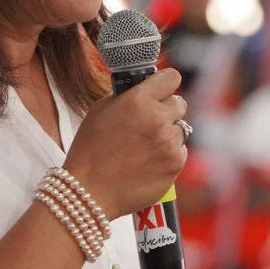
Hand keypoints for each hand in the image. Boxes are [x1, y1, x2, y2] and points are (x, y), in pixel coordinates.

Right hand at [64, 68, 187, 219]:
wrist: (89, 191)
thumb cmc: (89, 150)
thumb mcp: (99, 111)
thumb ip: (125, 96)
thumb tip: (143, 90)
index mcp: (138, 100)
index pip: (171, 77)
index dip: (164, 84)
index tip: (160, 91)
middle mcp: (158, 118)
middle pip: (179, 103)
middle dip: (166, 110)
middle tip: (149, 122)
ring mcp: (169, 142)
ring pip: (180, 129)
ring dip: (167, 134)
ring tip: (144, 147)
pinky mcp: (175, 164)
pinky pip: (180, 151)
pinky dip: (168, 154)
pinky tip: (147, 162)